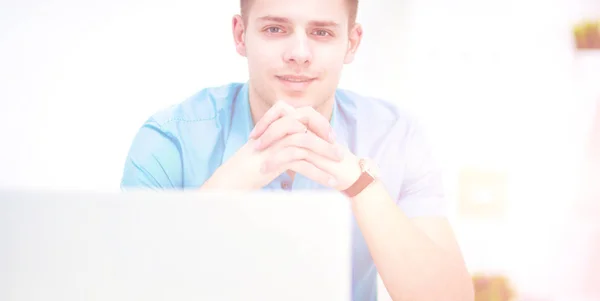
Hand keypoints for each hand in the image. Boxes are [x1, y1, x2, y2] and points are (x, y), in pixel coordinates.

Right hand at [200, 102, 345, 189]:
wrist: (231, 179)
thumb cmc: (249, 168)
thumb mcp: (269, 150)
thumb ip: (284, 143)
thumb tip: (303, 145)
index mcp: (275, 125)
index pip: (302, 113)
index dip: (319, 123)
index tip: (330, 138)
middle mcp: (275, 130)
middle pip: (306, 121)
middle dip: (325, 135)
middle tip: (338, 152)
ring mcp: (273, 143)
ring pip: (307, 142)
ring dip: (325, 156)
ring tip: (338, 170)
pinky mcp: (273, 159)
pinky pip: (302, 163)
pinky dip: (318, 173)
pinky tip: (328, 182)